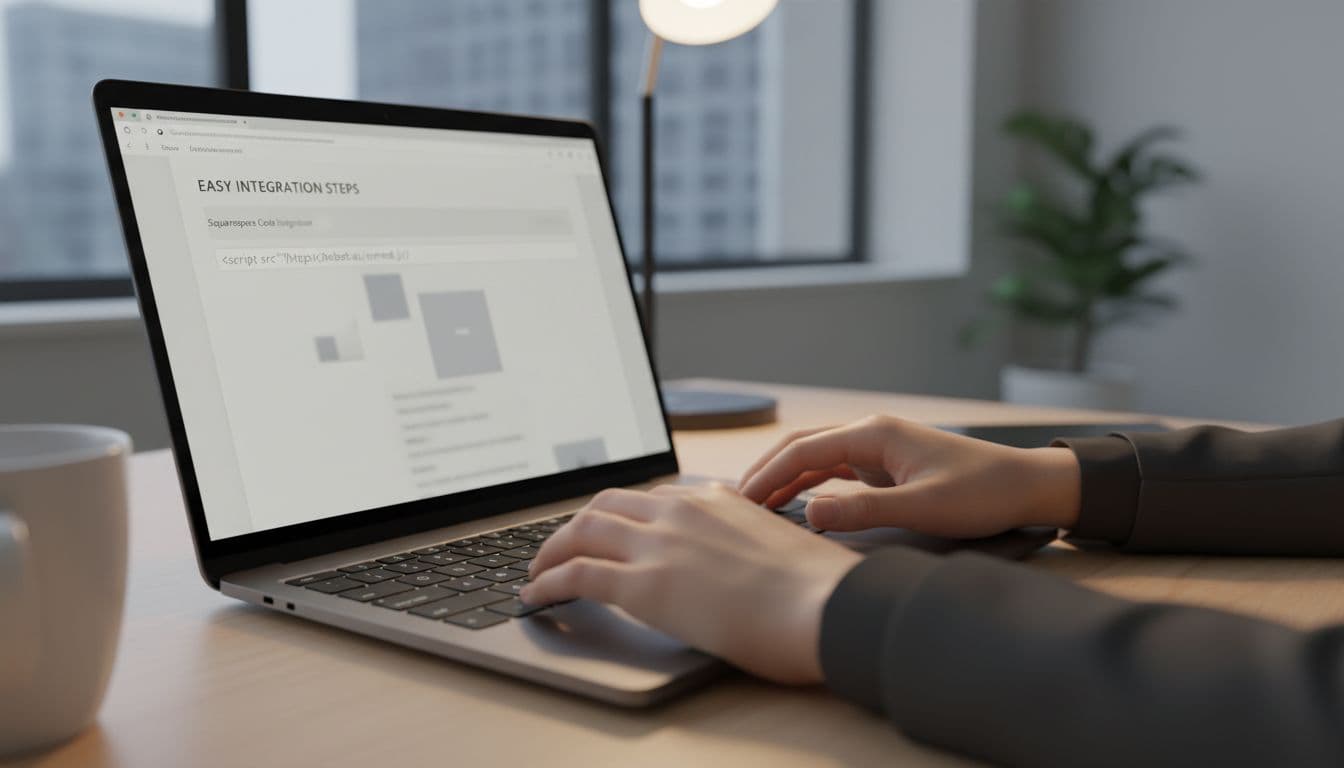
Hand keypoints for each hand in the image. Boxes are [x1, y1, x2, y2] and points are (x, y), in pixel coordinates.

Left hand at [522, 484, 863, 683]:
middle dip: (575, 525)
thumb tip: (741, 559)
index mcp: (714, 499)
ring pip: (581, 531)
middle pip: (605, 505)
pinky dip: (546, 582)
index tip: (606, 530)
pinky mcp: (644, 584)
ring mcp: (659, 544)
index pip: (649, 498)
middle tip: (561, 547)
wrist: (827, 606)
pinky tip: (534, 595)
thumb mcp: (780, 545)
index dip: (619, 515)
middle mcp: (680, 511)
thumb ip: (748, 540)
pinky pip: (576, 574)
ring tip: (537, 570)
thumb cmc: (818, 590)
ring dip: (551, 550)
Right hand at [738, 415, 1080, 537]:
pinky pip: (835, 471)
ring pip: (816, 458)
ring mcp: (878, 448)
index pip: (803, 449)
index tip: (739, 502)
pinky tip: (794, 506)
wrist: (1025, 486)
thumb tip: (807, 514)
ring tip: (753, 508)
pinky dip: (808, 485)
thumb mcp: (922, 509)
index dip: (767, 474)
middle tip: (733, 504)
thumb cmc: (981, 494)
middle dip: (765, 472)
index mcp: (874, 434)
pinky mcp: (886, 465)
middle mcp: (870, 434)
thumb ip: (863, 512)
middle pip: (801, 446)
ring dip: (784, 479)